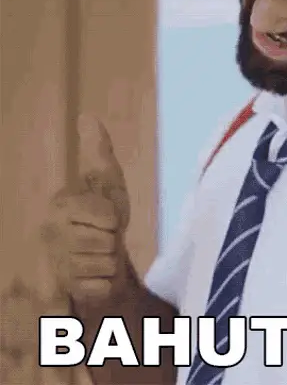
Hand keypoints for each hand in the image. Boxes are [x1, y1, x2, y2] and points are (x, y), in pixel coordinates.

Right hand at [41, 115, 131, 307]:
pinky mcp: (66, 292)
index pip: (106, 214)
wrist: (105, 254)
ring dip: (112, 259)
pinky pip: (102, 285)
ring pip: (106, 262)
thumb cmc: (106, 214)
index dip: (114, 215)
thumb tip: (88, 115)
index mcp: (60, 206)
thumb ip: (97, 148)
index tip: (108, 215)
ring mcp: (56, 266)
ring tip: (100, 253)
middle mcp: (50, 236)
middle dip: (114, 238)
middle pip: (107, 240)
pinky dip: (107, 281)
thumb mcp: (107, 178)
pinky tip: (96, 275)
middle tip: (105, 236)